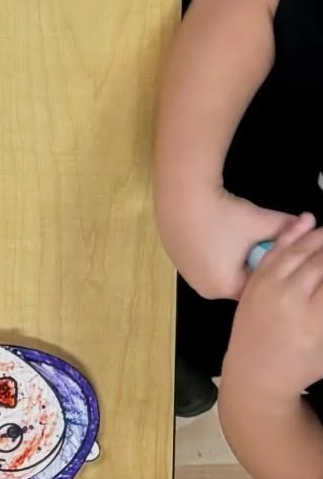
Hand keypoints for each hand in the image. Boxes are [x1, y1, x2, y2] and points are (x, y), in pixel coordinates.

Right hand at [168, 188, 302, 300]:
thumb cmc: (222, 214)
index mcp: (225, 287)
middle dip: (243, 262)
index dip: (262, 267)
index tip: (262, 249)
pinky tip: (208, 226)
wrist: (182, 191)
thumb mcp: (260, 222)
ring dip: (224, 255)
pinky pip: (198, 257)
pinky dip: (206, 246)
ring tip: (225, 230)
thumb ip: (287, 229)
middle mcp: (202, 286)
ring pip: (215, 268)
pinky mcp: (172, 255)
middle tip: (245, 238)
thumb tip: (306, 225)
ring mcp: (185, 271)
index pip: (255, 286)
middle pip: (234, 280)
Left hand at [228, 214, 322, 395]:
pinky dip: (292, 234)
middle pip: (319, 262)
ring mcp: (269, 287)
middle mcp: (291, 299)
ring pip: (298, 251)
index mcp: (314, 319)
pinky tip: (306, 221)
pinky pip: (275, 251)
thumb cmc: (301, 365)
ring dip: (318, 235)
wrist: (255, 373)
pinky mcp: (255, 281)